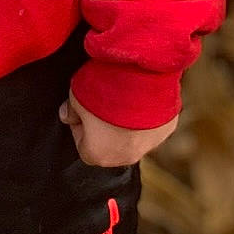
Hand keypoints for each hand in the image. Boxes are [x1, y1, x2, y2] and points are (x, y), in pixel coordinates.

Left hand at [59, 93, 178, 167]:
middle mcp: (125, 158)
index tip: (83, 106)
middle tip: (103, 101)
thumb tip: (67, 116)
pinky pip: (152, 125)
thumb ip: (69, 111)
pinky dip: (146, 115)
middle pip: (108, 144)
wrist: (141, 75)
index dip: (80, 123)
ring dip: (126, 122)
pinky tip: (140, 96)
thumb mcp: (75, 96)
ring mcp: (149, 145)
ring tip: (123, 96)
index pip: (82, 143)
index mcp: (97, 155)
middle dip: (104, 126)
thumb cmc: (104, 90)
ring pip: (133, 136)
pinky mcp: (167, 130)